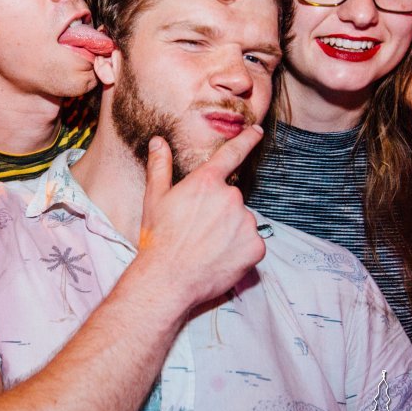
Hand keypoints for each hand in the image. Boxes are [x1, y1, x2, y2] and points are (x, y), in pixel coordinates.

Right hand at [137, 126, 266, 309]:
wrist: (168, 279)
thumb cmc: (158, 238)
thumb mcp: (154, 199)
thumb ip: (160, 167)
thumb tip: (159, 142)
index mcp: (206, 182)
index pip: (231, 154)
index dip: (247, 140)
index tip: (257, 132)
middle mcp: (230, 197)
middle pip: (232, 199)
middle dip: (220, 211)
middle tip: (199, 231)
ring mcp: (245, 222)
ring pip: (242, 222)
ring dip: (231, 231)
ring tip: (207, 248)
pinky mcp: (255, 247)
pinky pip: (252, 244)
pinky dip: (240, 251)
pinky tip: (220, 259)